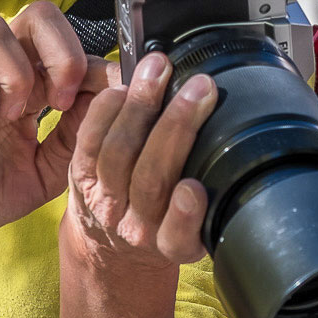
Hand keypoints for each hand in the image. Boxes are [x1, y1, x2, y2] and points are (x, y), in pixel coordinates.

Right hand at [0, 1, 108, 263]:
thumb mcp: (48, 170)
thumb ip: (77, 136)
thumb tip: (114, 99)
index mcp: (32, 84)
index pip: (69, 43)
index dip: (93, 65)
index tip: (100, 103)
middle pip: (38, 14)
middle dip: (61, 50)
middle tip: (59, 100)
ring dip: (16, 70)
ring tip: (13, 115)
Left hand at [63, 52, 219, 271]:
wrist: (111, 247)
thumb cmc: (164, 225)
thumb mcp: (197, 230)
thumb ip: (215, 201)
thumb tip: (238, 140)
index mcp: (173, 245)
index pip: (178, 235)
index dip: (184, 214)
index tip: (193, 189)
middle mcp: (135, 227)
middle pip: (151, 177)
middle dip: (177, 126)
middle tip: (200, 89)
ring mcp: (103, 200)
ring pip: (117, 152)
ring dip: (141, 105)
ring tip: (160, 71)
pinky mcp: (79, 176)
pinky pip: (89, 138)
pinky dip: (107, 108)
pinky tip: (125, 85)